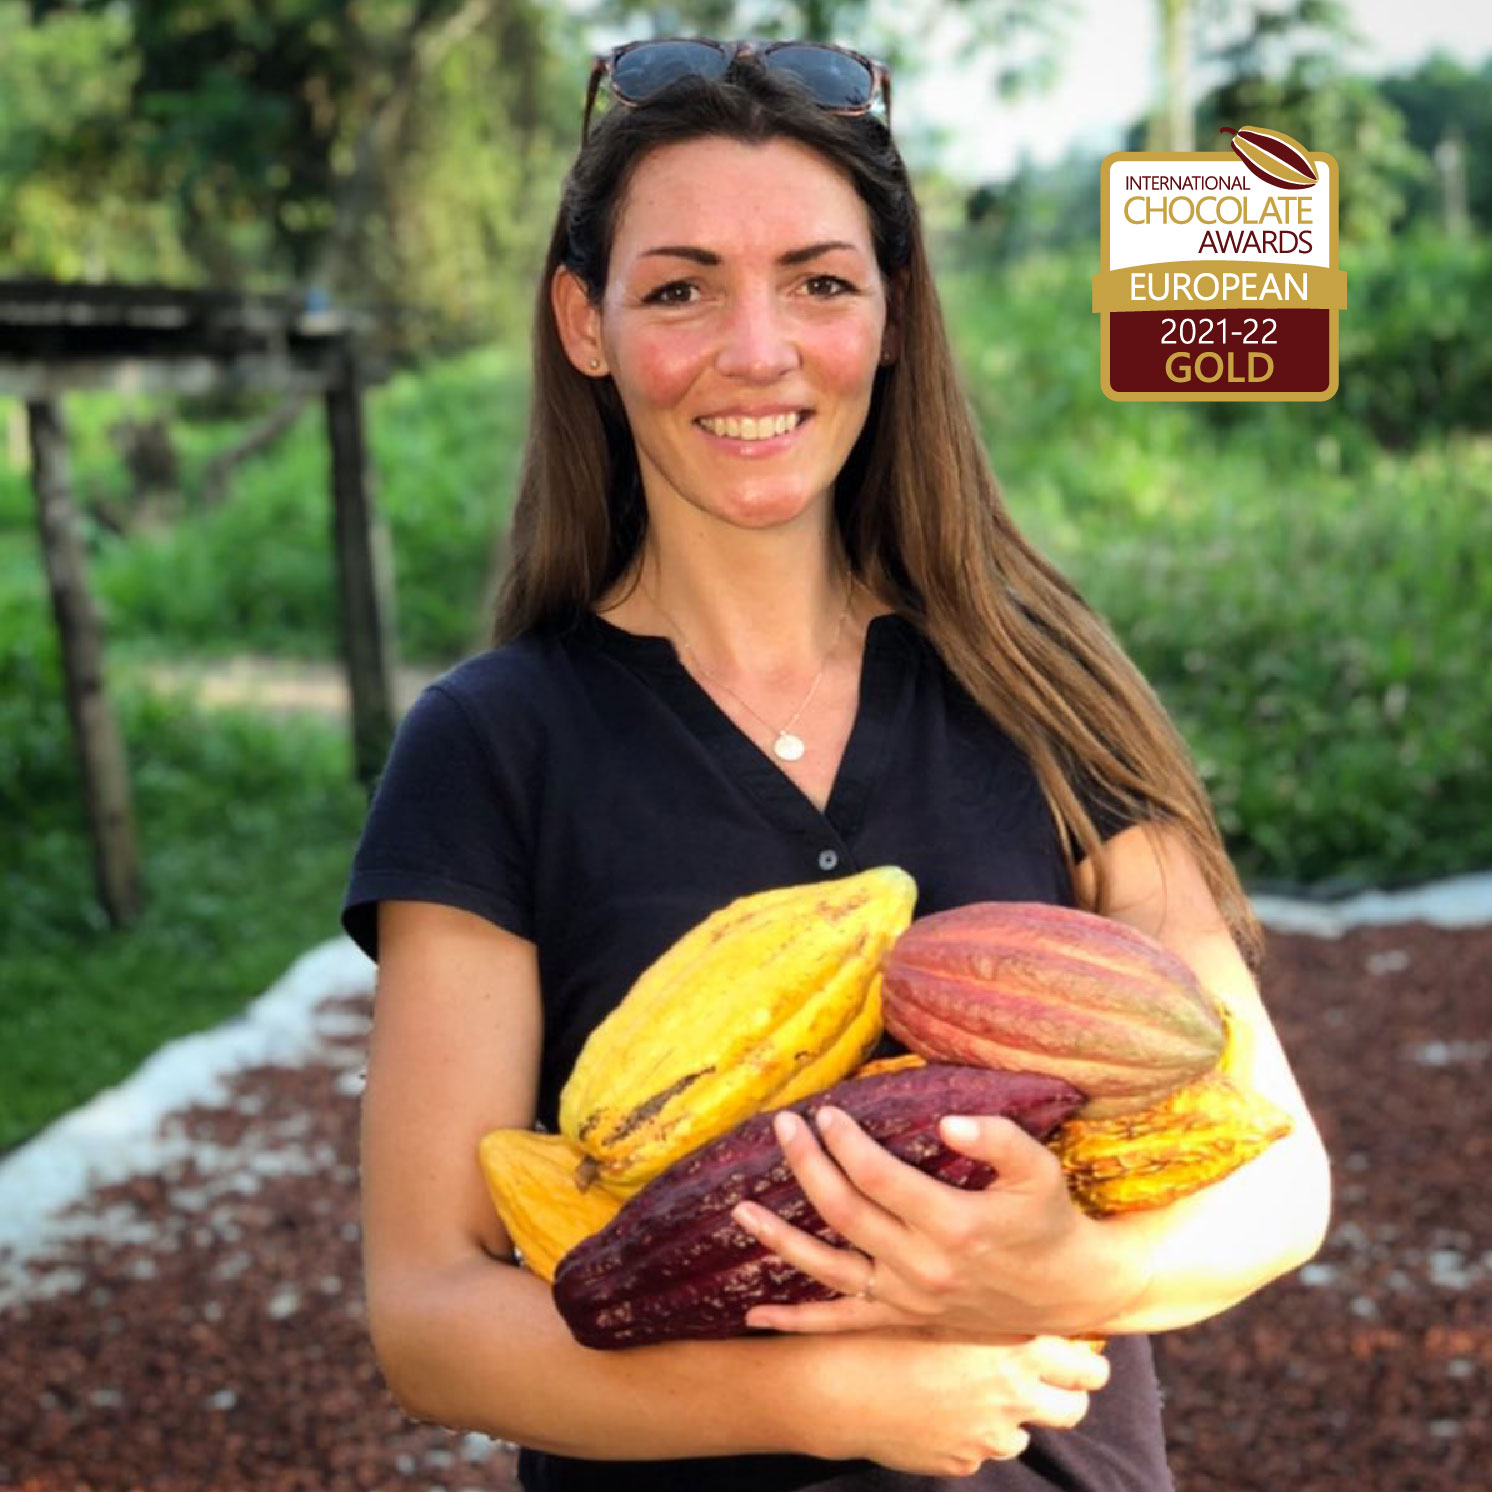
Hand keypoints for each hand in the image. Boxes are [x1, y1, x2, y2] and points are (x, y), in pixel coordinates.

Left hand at [734, 1106, 1149, 1337]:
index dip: (844, 1142)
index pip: (878, 1176)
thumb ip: (998, 1138)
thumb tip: (946, 1120)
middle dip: (807, 1164)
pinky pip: (840, 1323)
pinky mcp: (901, 1318)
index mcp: (952, 1224)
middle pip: (844, 1210)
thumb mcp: (1039, 1169)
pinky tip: (755, 1316)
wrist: (1067, 1291)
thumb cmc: (1049, 1219)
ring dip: (780, 1238)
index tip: (824, 1112)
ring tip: (740, 1209)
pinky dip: (796, 1322)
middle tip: (782, 1126)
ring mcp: (906, 1297)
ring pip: (828, 1268)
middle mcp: (921, 1265)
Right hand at [795, 1328, 1109, 1475]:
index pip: (1084, 1363)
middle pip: (1073, 1408)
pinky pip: (982, 1450)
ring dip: (1014, 1415)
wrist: (837, 1387)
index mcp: (1014, 1348)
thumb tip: (1021, 1295)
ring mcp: (988, 1436)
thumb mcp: (940, 1302)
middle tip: (1058, 1379)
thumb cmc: (885, 1329)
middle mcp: (1011, 1396)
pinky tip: (944, 1408)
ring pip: (1025, 1433)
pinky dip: (972, 1434)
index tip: (1082, 1351)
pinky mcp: (962, 1462)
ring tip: (984, 1390)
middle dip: (1071, 1395)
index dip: (1087, 1357)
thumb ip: (987, 1304)